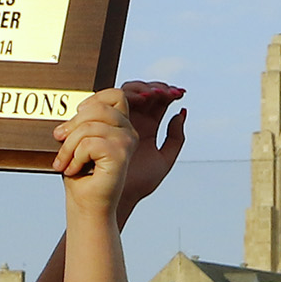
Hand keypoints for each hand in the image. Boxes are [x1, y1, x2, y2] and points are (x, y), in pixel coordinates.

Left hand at [51, 87, 134, 215]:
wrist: (86, 208)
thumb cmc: (81, 176)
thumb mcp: (80, 141)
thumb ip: (84, 122)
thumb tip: (78, 106)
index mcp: (122, 126)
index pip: (114, 94)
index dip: (92, 101)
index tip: (72, 122)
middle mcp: (129, 132)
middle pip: (98, 108)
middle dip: (72, 125)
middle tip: (60, 141)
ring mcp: (127, 142)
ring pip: (90, 126)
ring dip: (69, 146)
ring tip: (65, 162)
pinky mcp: (121, 154)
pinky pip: (89, 143)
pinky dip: (75, 157)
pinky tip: (74, 169)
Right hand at [116, 81, 188, 219]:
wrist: (112, 194)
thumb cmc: (137, 184)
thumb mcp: (164, 161)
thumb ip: (175, 139)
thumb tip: (180, 112)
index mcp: (148, 126)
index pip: (158, 101)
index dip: (168, 93)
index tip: (178, 93)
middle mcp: (132, 119)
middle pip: (143, 91)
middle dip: (155, 87)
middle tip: (164, 93)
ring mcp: (115, 117)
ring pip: (126, 91)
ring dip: (140, 89)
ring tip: (151, 96)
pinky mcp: (99, 120)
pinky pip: (108, 100)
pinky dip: (124, 95)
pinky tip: (137, 100)